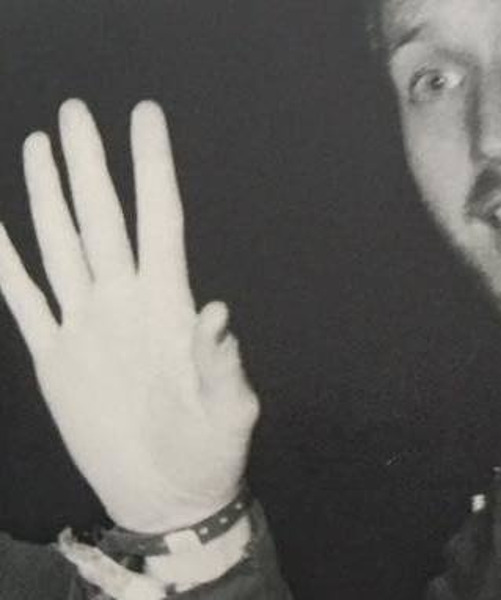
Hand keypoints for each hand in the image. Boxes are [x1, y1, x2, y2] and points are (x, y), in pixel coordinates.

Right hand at [0, 99, 258, 532]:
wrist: (166, 493)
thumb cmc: (209, 452)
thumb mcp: (227, 411)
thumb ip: (219, 363)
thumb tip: (219, 312)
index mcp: (168, 304)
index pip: (159, 219)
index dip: (153, 167)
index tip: (146, 115)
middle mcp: (124, 301)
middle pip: (102, 218)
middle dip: (90, 164)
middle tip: (75, 112)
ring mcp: (87, 324)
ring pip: (61, 244)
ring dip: (48, 195)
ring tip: (39, 145)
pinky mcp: (55, 356)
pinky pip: (23, 298)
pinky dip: (5, 263)